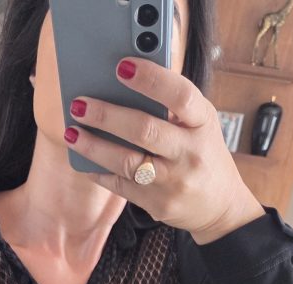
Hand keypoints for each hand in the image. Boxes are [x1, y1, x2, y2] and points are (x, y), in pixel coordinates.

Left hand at [64, 56, 265, 243]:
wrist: (219, 206)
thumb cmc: (203, 154)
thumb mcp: (200, 124)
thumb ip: (173, 106)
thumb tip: (124, 84)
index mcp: (203, 124)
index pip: (180, 96)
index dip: (151, 80)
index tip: (122, 67)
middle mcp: (190, 153)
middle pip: (144, 130)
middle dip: (107, 115)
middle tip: (79, 104)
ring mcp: (173, 182)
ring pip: (126, 162)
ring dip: (93, 146)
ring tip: (72, 132)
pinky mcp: (157, 204)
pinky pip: (121, 186)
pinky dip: (99, 171)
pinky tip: (84, 160)